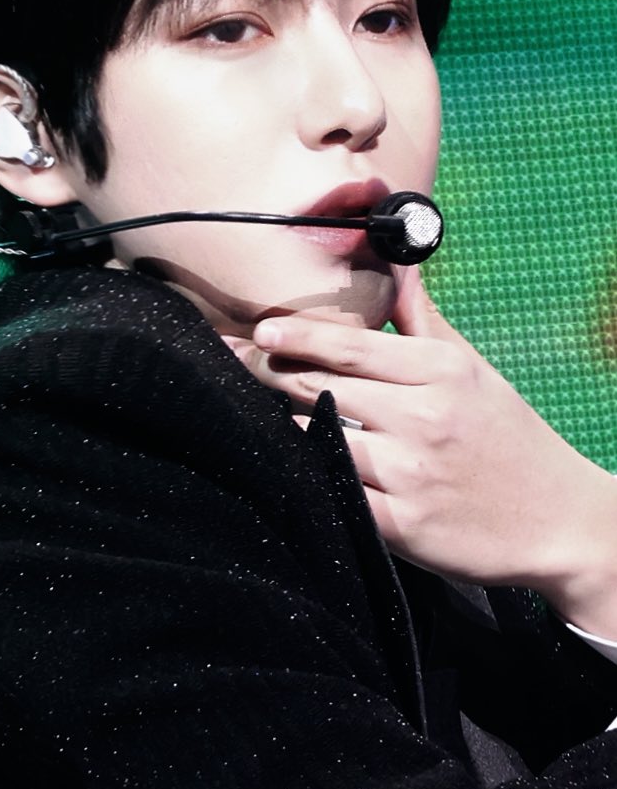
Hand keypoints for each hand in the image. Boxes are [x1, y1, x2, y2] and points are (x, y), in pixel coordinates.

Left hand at [223, 270, 616, 635]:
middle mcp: (422, 417)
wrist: (557, 519)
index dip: (295, 336)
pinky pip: (333, 494)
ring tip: (248, 411)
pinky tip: (285, 465)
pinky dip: (306, 477)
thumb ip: (421, 319)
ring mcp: (409, 473)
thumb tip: (396, 263)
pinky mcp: (399, 525)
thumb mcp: (471, 368)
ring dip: (280, 424)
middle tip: (231, 361)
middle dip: (269, 374)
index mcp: (438, 371)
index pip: (348, 344)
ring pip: (316, 439)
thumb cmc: (505, 435)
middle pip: (319, 388)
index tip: (258, 330)